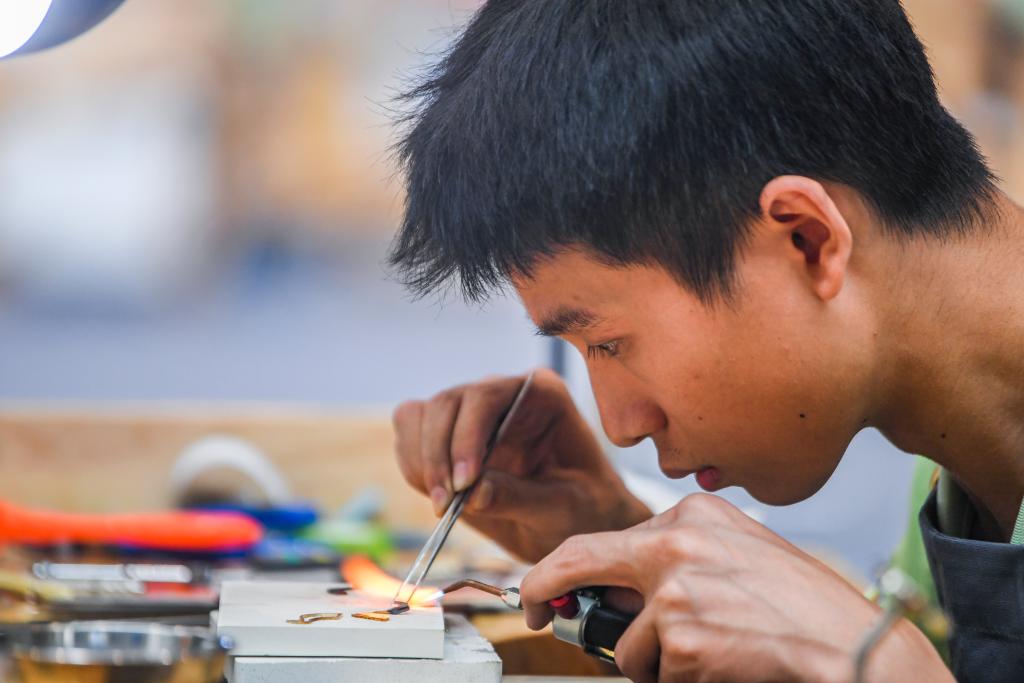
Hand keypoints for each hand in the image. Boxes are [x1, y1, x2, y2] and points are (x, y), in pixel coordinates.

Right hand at [392, 369, 650, 561]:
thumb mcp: (564, 509)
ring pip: (419, 416)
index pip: (487, 395)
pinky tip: (439, 501)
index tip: (463, 483)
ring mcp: (473, 415)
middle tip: (446, 505)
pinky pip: (411, 440)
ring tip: (443, 507)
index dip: (466, 436)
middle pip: (446, 403)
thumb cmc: (587, 509)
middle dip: (438, 454)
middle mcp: (503, 394)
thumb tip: (474, 493)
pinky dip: (415, 469)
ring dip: (422, 462)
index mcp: (541, 394)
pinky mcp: (450, 440)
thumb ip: (521, 498)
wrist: (579, 524)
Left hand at [521, 493, 951, 682]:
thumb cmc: (808, 607)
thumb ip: (677, 564)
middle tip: (531, 611)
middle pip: (579, 560)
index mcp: (693, 516)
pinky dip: (681, 681)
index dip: (571, 569)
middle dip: (543, 588)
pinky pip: (656, 674)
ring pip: (629, 642)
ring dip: (655, 663)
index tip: (551, 587)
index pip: (607, 538)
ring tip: (712, 656)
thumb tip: (613, 591)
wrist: (854, 646)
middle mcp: (677, 543)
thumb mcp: (739, 557)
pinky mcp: (681, 636)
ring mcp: (676, 589)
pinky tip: (724, 666)